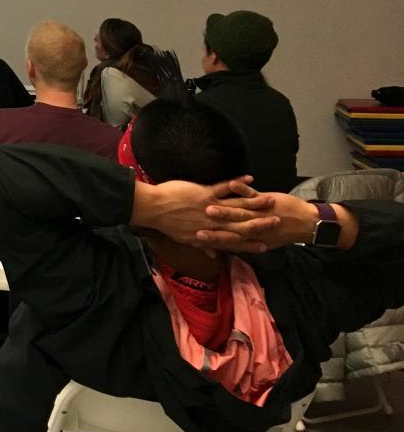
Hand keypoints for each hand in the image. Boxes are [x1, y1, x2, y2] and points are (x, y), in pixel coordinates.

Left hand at [133, 177, 279, 251]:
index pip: (235, 240)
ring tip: (271, 200)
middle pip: (242, 224)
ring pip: (237, 206)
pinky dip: (238, 183)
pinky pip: (225, 187)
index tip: (266, 244)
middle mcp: (214, 223)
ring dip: (255, 202)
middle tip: (278, 222)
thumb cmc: (167, 224)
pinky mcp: (205, 193)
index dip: (251, 243)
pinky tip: (250, 178)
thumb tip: (212, 253)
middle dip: (261, 223)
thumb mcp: (185, 239)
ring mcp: (211, 207)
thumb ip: (203, 245)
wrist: (152, 209)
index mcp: (210, 234)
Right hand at [197, 192, 320, 250]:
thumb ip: (243, 244)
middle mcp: (253, 228)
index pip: (227, 240)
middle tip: (196, 223)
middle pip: (229, 226)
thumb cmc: (284, 232)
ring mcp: (260, 214)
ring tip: (207, 204)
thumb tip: (222, 250)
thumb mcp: (263, 242)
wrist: (308, 224)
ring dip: (225, 208)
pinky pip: (253, 195)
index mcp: (250, 238)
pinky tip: (232, 183)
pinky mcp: (267, 201)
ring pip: (238, 211)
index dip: (211, 239)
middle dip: (212, 223)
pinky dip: (243, 189)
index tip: (195, 237)